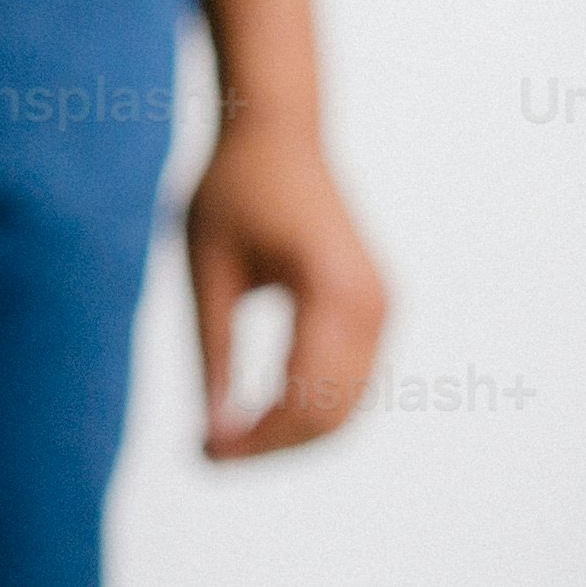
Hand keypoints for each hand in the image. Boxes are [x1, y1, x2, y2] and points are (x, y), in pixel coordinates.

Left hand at [185, 117, 386, 457]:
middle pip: (333, 416)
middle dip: (272, 446)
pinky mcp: (376, 308)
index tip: (202, 453)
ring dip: (291, 433)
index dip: (255, 440)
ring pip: (348, 405)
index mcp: (333, 294)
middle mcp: (373, 307)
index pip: (305, 400)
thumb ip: (211, 349)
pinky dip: (308, 406)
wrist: (278, 131)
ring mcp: (383, 309)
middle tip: (207, 455)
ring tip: (224, 438)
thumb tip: (213, 429)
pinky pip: (350, 379)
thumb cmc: (232, 189)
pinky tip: (255, 410)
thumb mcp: (207, 270)